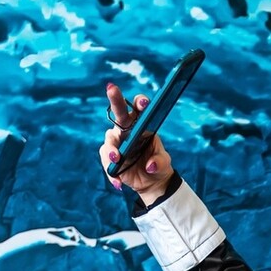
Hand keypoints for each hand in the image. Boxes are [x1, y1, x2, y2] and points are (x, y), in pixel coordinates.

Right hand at [98, 82, 173, 203]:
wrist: (152, 182)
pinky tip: (118, 183)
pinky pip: (107, 162)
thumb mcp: (164, 164)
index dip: (140, 103)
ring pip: (109, 140)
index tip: (144, 103)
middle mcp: (126, 129)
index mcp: (141, 124)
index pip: (138, 108)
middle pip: (119, 112)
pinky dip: (111, 172)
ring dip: (111, 149)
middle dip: (116, 99)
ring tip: (116, 159)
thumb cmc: (158, 165)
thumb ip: (160, 162)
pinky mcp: (110, 158)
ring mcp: (117, 143)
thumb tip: (150, 165)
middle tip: (111, 88)